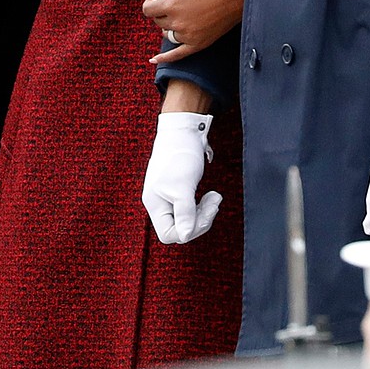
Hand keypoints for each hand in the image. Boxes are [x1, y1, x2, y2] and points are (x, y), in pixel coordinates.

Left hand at [142, 0, 247, 63]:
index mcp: (172, 4)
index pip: (148, 10)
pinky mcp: (199, 44)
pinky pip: (177, 54)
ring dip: (167, 27)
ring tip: (176, 18)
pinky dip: (165, 58)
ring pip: (167, 34)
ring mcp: (188, 35)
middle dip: (160, 13)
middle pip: (158, 21)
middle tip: (170, 4)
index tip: (152, 0)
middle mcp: (178, 22)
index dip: (148, 4)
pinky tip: (153, 59)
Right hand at [142, 112, 220, 243]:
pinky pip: (189, 210)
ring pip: (187, 220)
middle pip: (180, 229)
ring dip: (204, 213)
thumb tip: (185, 237)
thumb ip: (184, 213)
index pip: (169, 234)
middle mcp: (158, 203)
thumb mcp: (183, 186)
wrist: (182, 132)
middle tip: (215, 201)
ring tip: (215, 197)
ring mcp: (167, 198)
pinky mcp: (177, 192)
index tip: (205, 211)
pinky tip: (210, 196)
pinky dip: (202, 206)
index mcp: (154, 203)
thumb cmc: (179, 156)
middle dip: (201, 219)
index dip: (189, 229)